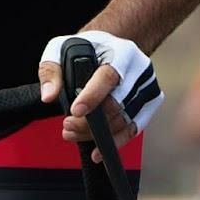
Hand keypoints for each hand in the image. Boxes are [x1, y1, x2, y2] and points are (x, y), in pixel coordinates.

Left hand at [38, 31, 164, 160]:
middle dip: (89, 121)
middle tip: (66, 126)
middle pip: (116, 105)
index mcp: (121, 52)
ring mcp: (148, 88)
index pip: (108, 77)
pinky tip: (97, 152)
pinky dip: (115, 142)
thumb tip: (49, 96)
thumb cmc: (87, 48)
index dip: (92, 96)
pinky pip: (134, 129)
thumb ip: (51, 70)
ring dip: (97, 134)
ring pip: (123, 121)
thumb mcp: (61, 49)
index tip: (75, 112)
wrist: (113, 47)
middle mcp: (140, 70)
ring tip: (72, 134)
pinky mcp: (150, 104)